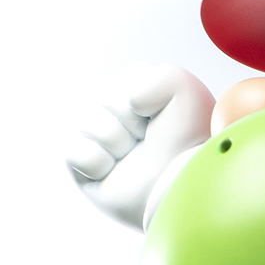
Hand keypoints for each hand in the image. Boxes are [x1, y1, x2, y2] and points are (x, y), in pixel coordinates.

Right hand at [64, 65, 217, 229]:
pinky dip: (99, 164)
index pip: (130, 77)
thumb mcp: (188, 96)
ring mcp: (91, 133)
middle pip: (104, 97)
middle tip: (149, 142)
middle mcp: (110, 107)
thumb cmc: (185, 144)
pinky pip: (76, 150)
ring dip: (119, 143)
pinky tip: (113, 172)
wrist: (179, 189)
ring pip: (90, 122)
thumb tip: (131, 101)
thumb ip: (163, 76)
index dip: (153, 101)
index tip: (167, 121)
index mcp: (135, 87)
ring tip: (133, 159)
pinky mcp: (77, 162)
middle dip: (133, 123)